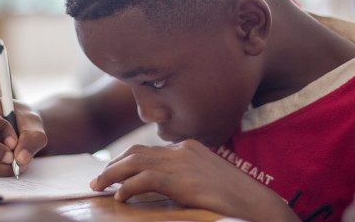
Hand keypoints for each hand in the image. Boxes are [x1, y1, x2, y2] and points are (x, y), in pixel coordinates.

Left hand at [90, 140, 297, 220]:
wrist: (258, 205)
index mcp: (188, 148)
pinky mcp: (184, 181)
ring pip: (136, 162)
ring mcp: (184, 164)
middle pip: (136, 153)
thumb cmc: (234, 198)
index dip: (124, 161)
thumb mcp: (204, 181)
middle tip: (96, 182)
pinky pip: (146, 180)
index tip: (110, 174)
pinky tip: (119, 197)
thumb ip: (182, 178)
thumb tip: (158, 187)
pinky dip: (128, 187)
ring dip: (113, 175)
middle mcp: (183, 150)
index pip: (147, 150)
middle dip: (112, 166)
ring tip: (99, 187)